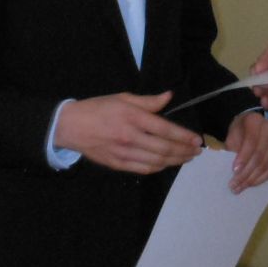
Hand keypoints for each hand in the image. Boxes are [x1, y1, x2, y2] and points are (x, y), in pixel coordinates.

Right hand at [54, 92, 202, 174]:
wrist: (71, 126)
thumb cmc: (98, 108)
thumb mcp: (123, 98)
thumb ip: (148, 101)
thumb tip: (169, 97)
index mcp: (132, 117)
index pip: (164, 129)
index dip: (183, 136)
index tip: (196, 140)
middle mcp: (130, 136)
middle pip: (164, 148)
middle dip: (183, 151)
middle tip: (196, 152)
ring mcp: (123, 153)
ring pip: (156, 161)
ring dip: (174, 161)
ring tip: (186, 158)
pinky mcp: (117, 164)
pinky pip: (143, 169)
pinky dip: (158, 168)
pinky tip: (167, 164)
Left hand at [226, 110, 267, 193]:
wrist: (254, 125)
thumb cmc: (240, 131)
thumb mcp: (233, 135)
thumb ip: (233, 150)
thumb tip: (234, 172)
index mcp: (255, 121)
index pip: (251, 141)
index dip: (243, 157)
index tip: (234, 171)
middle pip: (259, 156)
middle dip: (245, 173)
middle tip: (233, 185)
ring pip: (266, 165)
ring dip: (252, 179)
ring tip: (239, 188)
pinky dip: (261, 179)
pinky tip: (251, 184)